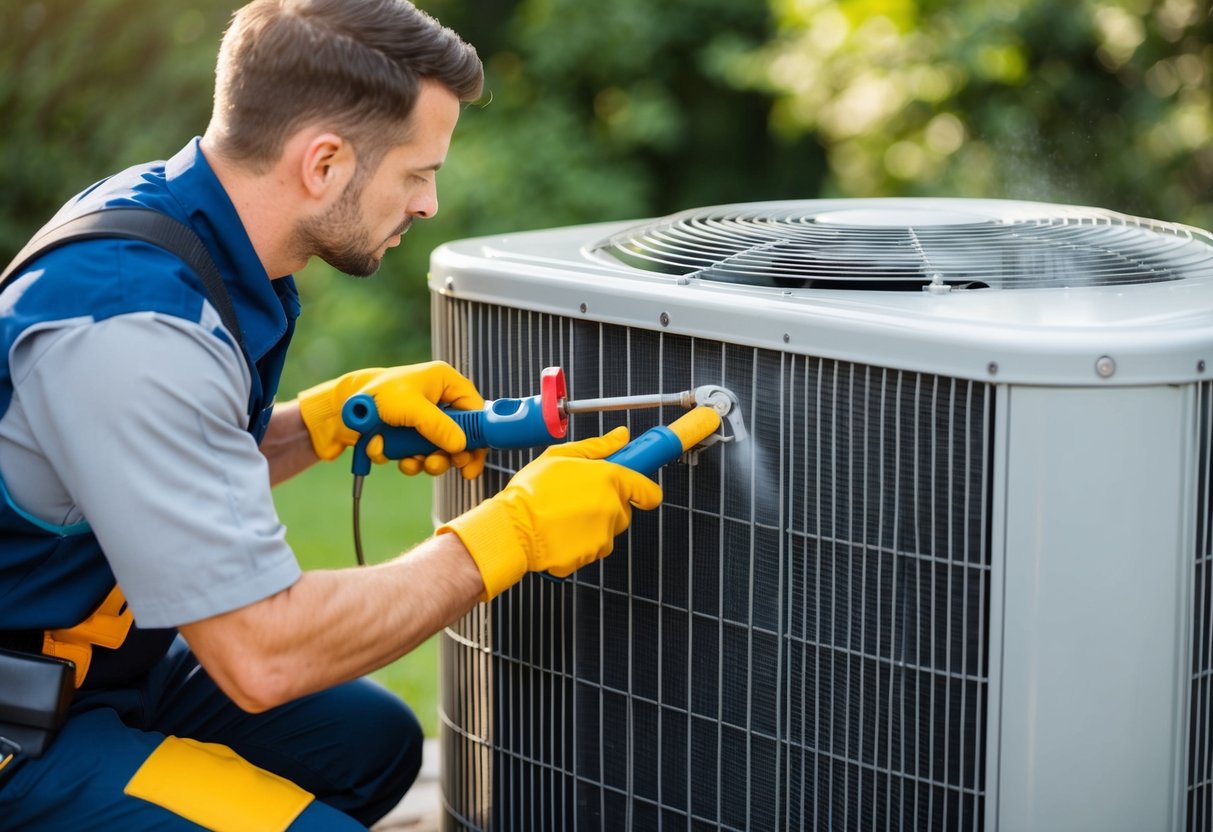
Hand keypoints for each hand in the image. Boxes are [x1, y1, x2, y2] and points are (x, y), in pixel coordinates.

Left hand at [296, 361, 486, 478]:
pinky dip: (402, 458)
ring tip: (408, 462)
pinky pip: (416, 454)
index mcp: (446, 383)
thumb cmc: (376, 394)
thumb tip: (460, 447)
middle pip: (459, 437)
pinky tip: (384, 450)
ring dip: (422, 461)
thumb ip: (438, 426)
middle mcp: (439, 401)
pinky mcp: (410, 435)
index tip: (471, 462)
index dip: (478, 438)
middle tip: (434, 464)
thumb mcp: (410, 408)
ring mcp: (424, 420)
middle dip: (444, 456)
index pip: (476, 411)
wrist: (340, 407)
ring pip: (438, 451)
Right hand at [437, 426, 663, 599]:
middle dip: (606, 504)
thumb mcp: (561, 456)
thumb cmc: (532, 491)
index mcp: (610, 480)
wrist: (513, 529)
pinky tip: (558, 530)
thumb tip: (621, 436)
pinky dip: (578, 541)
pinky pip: (591, 547)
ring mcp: (604, 535)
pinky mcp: (591, 556)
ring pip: (606, 530)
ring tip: (561, 514)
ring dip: (591, 523)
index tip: (641, 490)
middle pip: (623, 510)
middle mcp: (612, 509)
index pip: (648, 490)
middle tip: (577, 497)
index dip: (644, 490)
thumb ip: (597, 447)